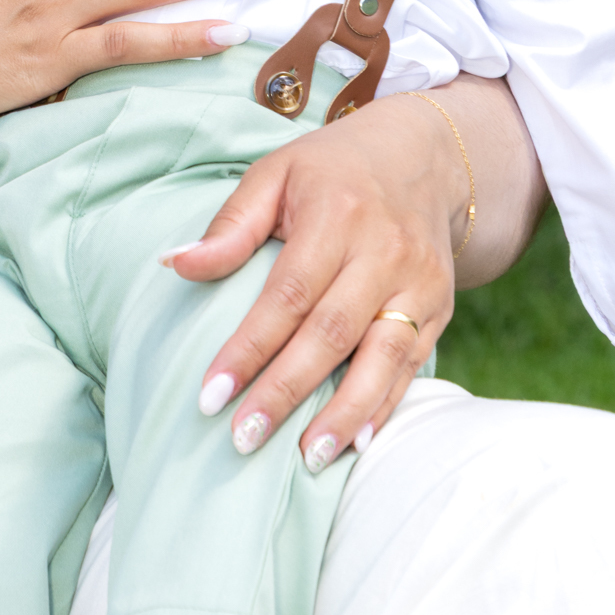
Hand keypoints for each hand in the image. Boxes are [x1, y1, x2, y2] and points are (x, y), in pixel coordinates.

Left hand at [171, 86, 483, 469]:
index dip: (249, 349)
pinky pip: (412, 364)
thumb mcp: (275, 175)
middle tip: (243, 438)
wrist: (421, 155)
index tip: (210, 396)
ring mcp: (419, 281)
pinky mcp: (440, 305)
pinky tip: (359, 442)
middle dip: (285, 392)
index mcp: (336, 214)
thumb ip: (230, 226)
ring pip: (381, 357)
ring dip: (343, 414)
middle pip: (331, 333)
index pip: (287, 295)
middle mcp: (383, 250)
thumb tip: (174, 264)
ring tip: (305, 459)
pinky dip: (386, 405)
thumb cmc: (330, 169)